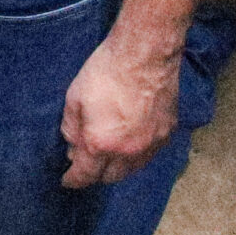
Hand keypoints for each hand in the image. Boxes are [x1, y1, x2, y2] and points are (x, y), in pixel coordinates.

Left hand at [61, 35, 178, 187]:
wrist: (145, 54)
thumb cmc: (105, 72)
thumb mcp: (74, 98)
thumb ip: (71, 128)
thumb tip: (73, 146)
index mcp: (101, 144)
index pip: (85, 175)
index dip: (73, 180)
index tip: (68, 180)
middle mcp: (128, 152)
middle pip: (110, 177)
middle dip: (96, 174)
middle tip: (87, 163)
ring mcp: (152, 144)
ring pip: (132, 169)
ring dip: (117, 167)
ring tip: (108, 156)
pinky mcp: (168, 133)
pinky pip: (150, 154)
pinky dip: (137, 154)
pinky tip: (131, 142)